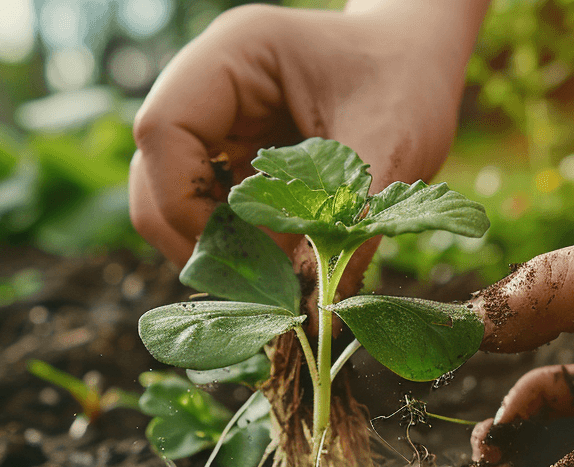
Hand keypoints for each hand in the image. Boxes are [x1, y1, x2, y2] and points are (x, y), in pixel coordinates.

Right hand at [128, 1, 484, 292]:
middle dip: (196, 238)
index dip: (185, 202)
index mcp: (232, 55)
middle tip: (254, 286)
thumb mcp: (390, 143)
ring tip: (274, 278)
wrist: (420, 61)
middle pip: (153, 175)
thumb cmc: (407, 80)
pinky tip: (279, 262)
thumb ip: (349, 217)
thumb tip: (312, 304)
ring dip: (215, 248)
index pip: (163, 131)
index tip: (240, 254)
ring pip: (169, 201)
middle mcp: (206, 88)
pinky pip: (205, 212)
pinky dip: (235, 245)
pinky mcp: (226, 157)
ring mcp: (211, 124)